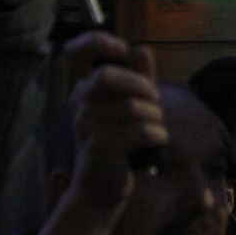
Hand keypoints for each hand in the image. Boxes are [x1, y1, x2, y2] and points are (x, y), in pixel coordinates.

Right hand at [62, 31, 166, 212]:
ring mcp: (88, 126)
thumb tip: (143, 49)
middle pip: (107, 75)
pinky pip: (140, 130)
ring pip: (133, 107)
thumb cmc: (118, 146)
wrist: (100, 192)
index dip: (100, 42)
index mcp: (86, 90)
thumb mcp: (130, 109)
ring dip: (155, 116)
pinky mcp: (101, 148)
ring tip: (157, 127)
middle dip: (140, 84)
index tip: (122, 50)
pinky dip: (157, 134)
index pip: (77, 52)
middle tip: (154, 99)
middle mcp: (81, 105)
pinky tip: (159, 141)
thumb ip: (138, 79)